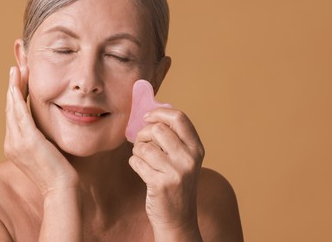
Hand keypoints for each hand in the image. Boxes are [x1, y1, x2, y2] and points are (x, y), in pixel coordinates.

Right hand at [4, 66, 78, 195]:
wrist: (61, 188)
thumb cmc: (59, 171)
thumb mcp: (46, 151)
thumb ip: (41, 139)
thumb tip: (46, 128)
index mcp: (15, 145)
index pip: (14, 115)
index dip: (16, 96)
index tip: (21, 81)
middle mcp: (12, 143)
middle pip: (10, 109)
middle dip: (14, 87)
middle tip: (17, 68)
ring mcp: (17, 142)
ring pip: (13, 108)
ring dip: (14, 87)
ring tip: (17, 70)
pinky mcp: (28, 141)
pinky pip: (20, 114)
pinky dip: (18, 98)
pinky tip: (17, 85)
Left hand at [129, 108, 204, 240]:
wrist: (178, 218)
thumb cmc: (176, 183)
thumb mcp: (184, 159)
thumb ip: (173, 138)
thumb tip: (150, 115)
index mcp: (196, 148)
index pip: (179, 118)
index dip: (159, 113)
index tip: (147, 117)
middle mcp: (189, 158)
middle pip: (158, 129)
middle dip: (143, 133)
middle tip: (141, 142)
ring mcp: (176, 171)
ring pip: (144, 146)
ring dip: (137, 150)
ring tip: (143, 158)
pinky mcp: (161, 183)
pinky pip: (136, 161)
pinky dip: (134, 163)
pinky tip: (142, 170)